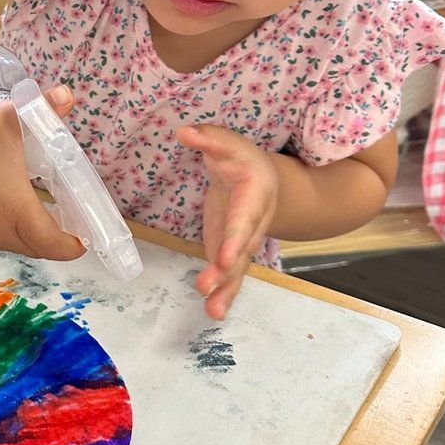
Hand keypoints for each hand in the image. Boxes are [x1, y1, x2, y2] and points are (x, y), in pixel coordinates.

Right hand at [0, 86, 85, 263]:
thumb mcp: (10, 116)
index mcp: (15, 209)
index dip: (74, 244)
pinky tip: (24, 211)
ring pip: (20, 246)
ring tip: (54, 216)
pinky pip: (3, 239)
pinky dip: (19, 233)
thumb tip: (69, 95)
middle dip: (59, 242)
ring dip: (38, 238)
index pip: (52, 244)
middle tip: (75, 221)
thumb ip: (45, 106)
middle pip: (39, 250)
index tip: (88, 234)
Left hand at [176, 124, 279, 320]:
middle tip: (207, 287)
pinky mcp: (229, 251)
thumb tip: (185, 132)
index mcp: (254, 195)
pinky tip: (212, 311)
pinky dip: (222, 293)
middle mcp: (253, 224)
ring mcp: (242, 242)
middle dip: (226, 271)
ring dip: (225, 290)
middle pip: (241, 250)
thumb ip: (208, 138)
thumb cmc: (240, 158)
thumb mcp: (226, 142)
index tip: (225, 258)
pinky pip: (229, 275)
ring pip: (238, 269)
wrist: (259, 177)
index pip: (243, 219)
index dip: (235, 239)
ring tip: (212, 311)